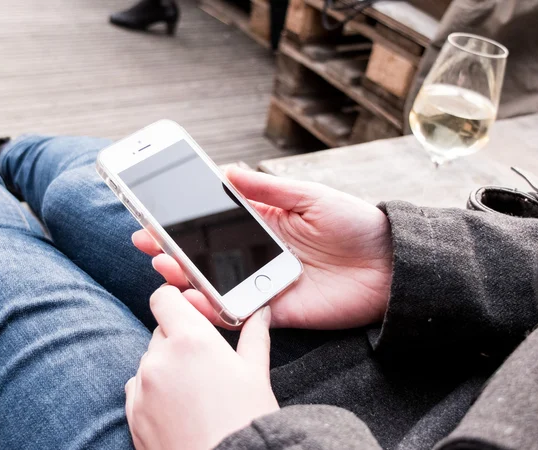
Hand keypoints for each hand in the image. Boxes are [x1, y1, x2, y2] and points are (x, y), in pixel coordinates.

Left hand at [125, 285, 278, 449]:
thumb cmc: (245, 421)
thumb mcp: (256, 374)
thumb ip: (254, 336)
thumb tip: (261, 313)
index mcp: (191, 339)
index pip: (163, 298)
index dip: (174, 298)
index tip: (187, 308)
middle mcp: (160, 358)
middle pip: (161, 330)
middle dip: (179, 337)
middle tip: (204, 360)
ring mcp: (142, 386)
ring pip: (150, 359)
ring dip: (166, 365)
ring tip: (194, 391)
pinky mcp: (132, 413)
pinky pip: (138, 386)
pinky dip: (153, 389)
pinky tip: (177, 407)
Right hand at [133, 167, 392, 329]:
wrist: (392, 264)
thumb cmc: (355, 223)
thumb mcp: (312, 196)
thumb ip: (270, 189)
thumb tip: (227, 172)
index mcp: (266, 223)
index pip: (216, 220)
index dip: (186, 218)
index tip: (156, 212)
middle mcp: (258, 252)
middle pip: (208, 252)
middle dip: (174, 247)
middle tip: (146, 241)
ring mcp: (264, 282)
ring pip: (216, 282)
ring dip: (186, 277)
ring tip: (163, 266)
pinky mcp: (276, 310)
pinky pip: (239, 311)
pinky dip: (214, 308)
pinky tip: (191, 299)